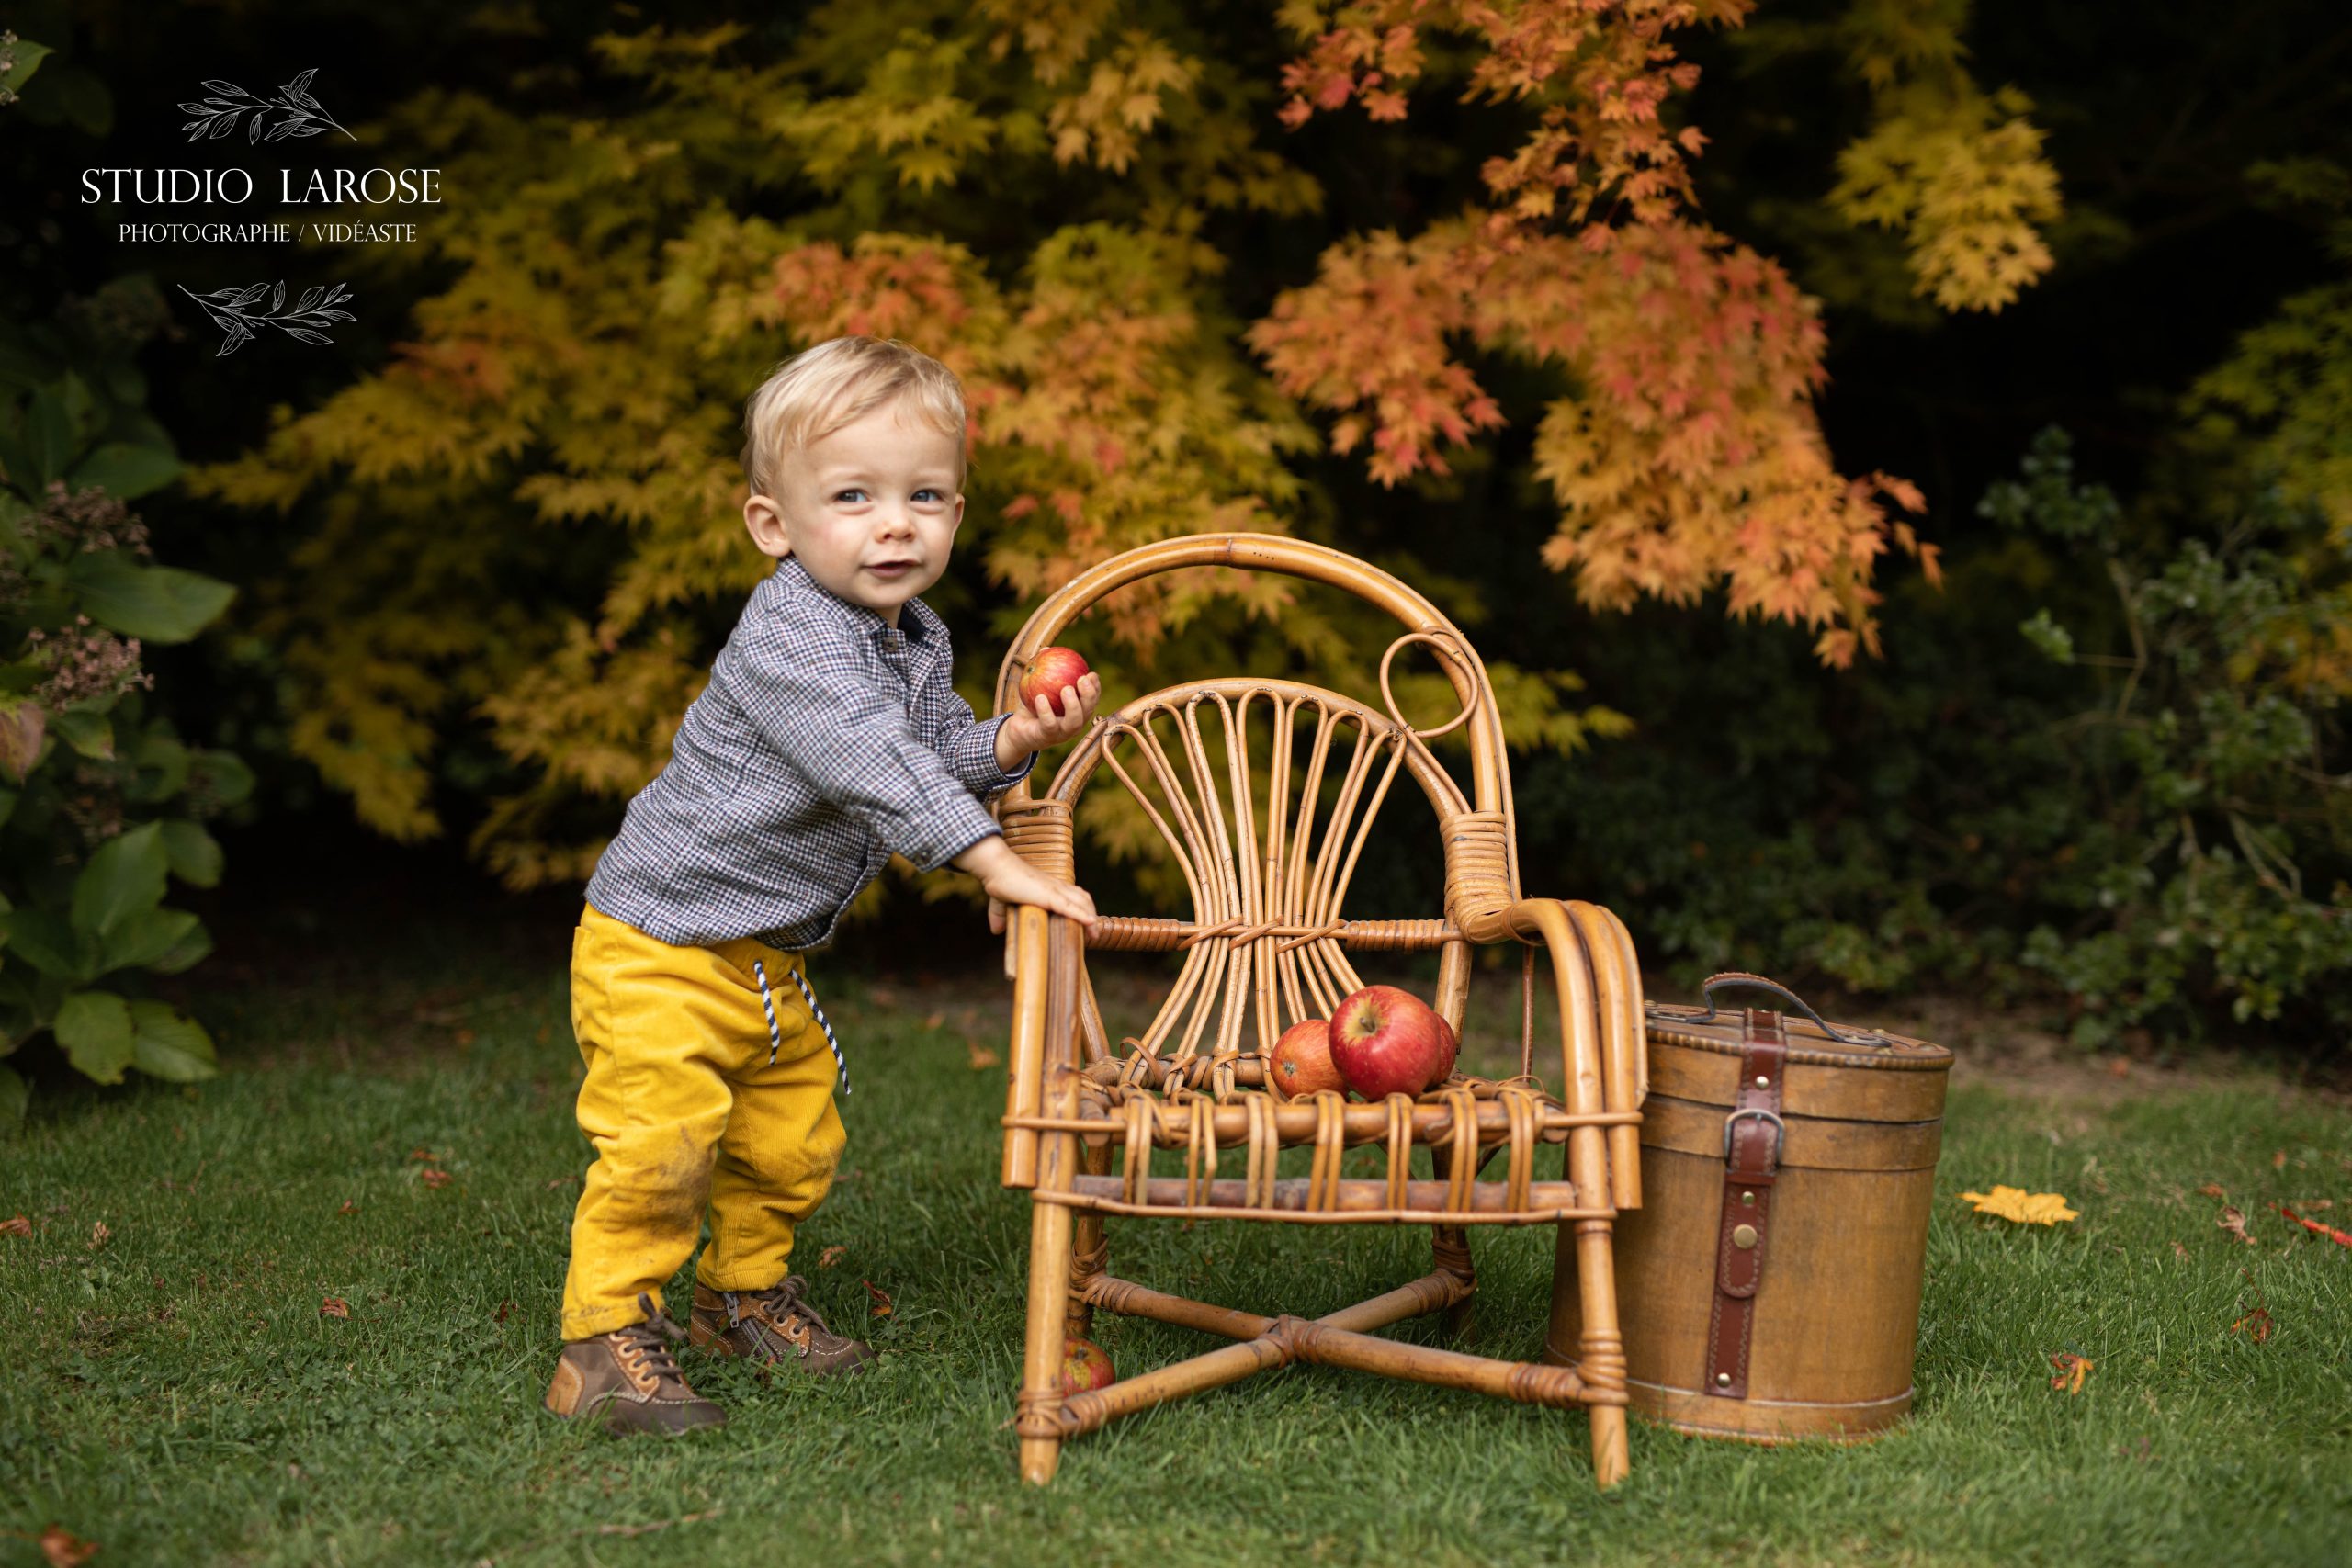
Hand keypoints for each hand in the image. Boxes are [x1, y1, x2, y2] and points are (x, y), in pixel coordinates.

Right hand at [960, 836, 1098, 935]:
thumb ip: (1000, 916)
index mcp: (1049, 887)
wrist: (996, 868)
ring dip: (1090, 917)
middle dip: (1091, 914)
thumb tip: (996, 930)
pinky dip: (1082, 915)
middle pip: (1083, 898)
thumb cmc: (999, 881)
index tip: (1086, 923)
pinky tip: (1090, 923)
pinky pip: (1070, 907)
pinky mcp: (1049, 896)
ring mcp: (1054, 890)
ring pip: (1082, 902)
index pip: (1074, 895)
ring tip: (1094, 933)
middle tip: (1093, 932)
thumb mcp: (1001, 902)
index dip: (1082, 908)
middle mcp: (1056, 886)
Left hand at [999, 671, 1101, 763]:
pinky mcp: (1046, 737)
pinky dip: (1045, 711)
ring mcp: (1061, 733)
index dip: (1096, 688)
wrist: (1018, 731)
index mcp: (1077, 712)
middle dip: (1089, 695)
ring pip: (1073, 722)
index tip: (1091, 674)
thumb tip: (1046, 649)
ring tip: (1066, 689)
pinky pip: (1048, 724)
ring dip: (1072, 705)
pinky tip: (1041, 697)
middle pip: (1088, 711)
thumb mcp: (1038, 686)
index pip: (1092, 700)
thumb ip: (1044, 670)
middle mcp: (1074, 724)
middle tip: (1082, 679)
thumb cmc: (1033, 706)